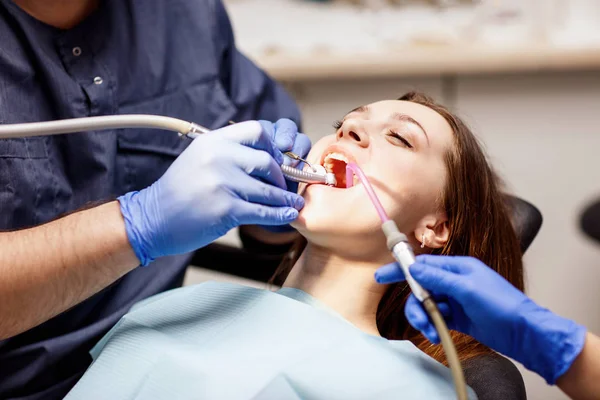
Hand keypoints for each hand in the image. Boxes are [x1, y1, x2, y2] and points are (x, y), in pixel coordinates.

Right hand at [118, 121, 303, 265]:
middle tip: (287, 186)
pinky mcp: (225, 208)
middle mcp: (218, 157)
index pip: (257, 130)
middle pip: (268, 159)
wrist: (153, 218)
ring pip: (269, 189)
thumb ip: (229, 152)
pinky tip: (287, 215)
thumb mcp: (200, 158)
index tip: (280, 159)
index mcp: (213, 140)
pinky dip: (279, 214)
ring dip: (285, 198)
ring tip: (293, 203)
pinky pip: (263, 211)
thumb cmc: (180, 191)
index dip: (274, 144)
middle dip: (282, 175)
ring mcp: (222, 182)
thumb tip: (267, 155)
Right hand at [375, 255, 586, 383]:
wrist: (525, 333)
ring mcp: (456, 299)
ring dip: (424, 318)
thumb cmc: (503, 306)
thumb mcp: (468, 289)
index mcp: (458, 267)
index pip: (423, 264)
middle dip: (415, 303)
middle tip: (416, 318)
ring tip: (431, 331)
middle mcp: (454, 281)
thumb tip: (414, 267)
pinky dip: (434, 326)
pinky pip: (436, 318)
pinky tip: (438, 335)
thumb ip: (439, 277)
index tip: (381, 276)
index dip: (401, 270)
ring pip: (427, 305)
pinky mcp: (458, 317)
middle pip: (421, 287)